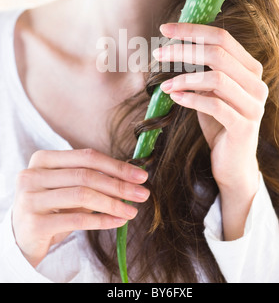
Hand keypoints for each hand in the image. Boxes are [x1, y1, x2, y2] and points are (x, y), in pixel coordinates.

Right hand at [12, 148, 149, 266]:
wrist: (21, 237)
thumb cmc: (51, 207)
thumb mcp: (68, 187)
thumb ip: (92, 178)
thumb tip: (131, 178)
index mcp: (43, 159)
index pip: (87, 157)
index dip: (116, 166)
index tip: (140, 175)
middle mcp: (33, 175)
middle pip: (87, 175)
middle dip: (119, 185)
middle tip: (142, 194)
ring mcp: (30, 198)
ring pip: (83, 196)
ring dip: (113, 203)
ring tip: (132, 211)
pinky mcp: (34, 223)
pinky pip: (77, 220)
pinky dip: (102, 221)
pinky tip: (117, 221)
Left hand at [154, 23, 268, 237]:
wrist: (233, 163)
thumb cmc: (218, 123)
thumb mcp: (210, 92)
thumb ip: (201, 70)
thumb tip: (172, 45)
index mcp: (250, 69)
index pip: (222, 38)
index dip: (192, 30)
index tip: (165, 29)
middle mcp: (256, 83)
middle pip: (218, 54)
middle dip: (183, 50)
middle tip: (158, 54)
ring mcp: (253, 105)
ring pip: (217, 78)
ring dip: (184, 78)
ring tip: (164, 84)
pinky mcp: (244, 126)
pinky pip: (215, 106)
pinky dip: (191, 99)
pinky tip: (175, 97)